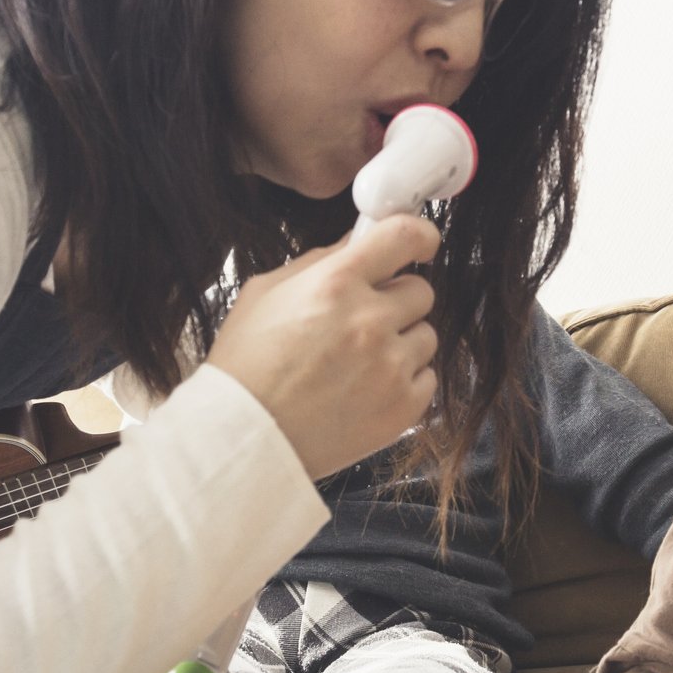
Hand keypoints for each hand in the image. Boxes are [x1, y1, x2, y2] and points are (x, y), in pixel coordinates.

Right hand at [205, 214, 441, 480]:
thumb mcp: (265, 294)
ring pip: (426, 336)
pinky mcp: (403, 407)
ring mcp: (391, 367)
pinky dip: (404, 381)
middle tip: (364, 320)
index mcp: (336, 284)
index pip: (403, 236)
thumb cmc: (246, 366)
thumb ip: (319, 262)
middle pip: (422, 291)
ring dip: (402, 343)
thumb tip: (356, 242)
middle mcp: (370, 321)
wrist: (245, 438)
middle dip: (397, 301)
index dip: (419, 235)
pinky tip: (366, 389)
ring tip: (359, 363)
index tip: (419, 243)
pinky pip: (427, 378)